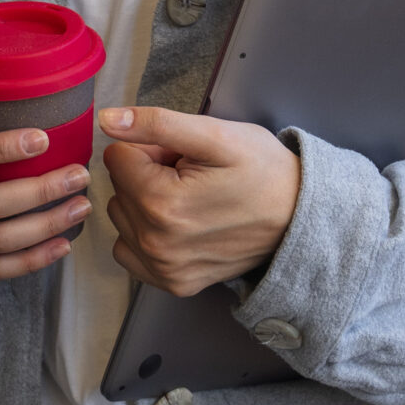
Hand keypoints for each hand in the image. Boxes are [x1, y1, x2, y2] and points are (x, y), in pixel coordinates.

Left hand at [99, 106, 301, 297]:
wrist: (298, 217)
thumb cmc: (262, 171)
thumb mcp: (215, 134)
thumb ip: (156, 124)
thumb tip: (107, 120)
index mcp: (162, 203)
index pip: (118, 157)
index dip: (151, 149)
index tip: (183, 157)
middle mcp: (156, 244)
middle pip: (119, 188)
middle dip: (148, 174)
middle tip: (191, 175)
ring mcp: (164, 269)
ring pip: (122, 217)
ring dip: (146, 203)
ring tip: (190, 198)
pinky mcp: (174, 283)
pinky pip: (130, 251)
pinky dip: (145, 235)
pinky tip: (177, 225)